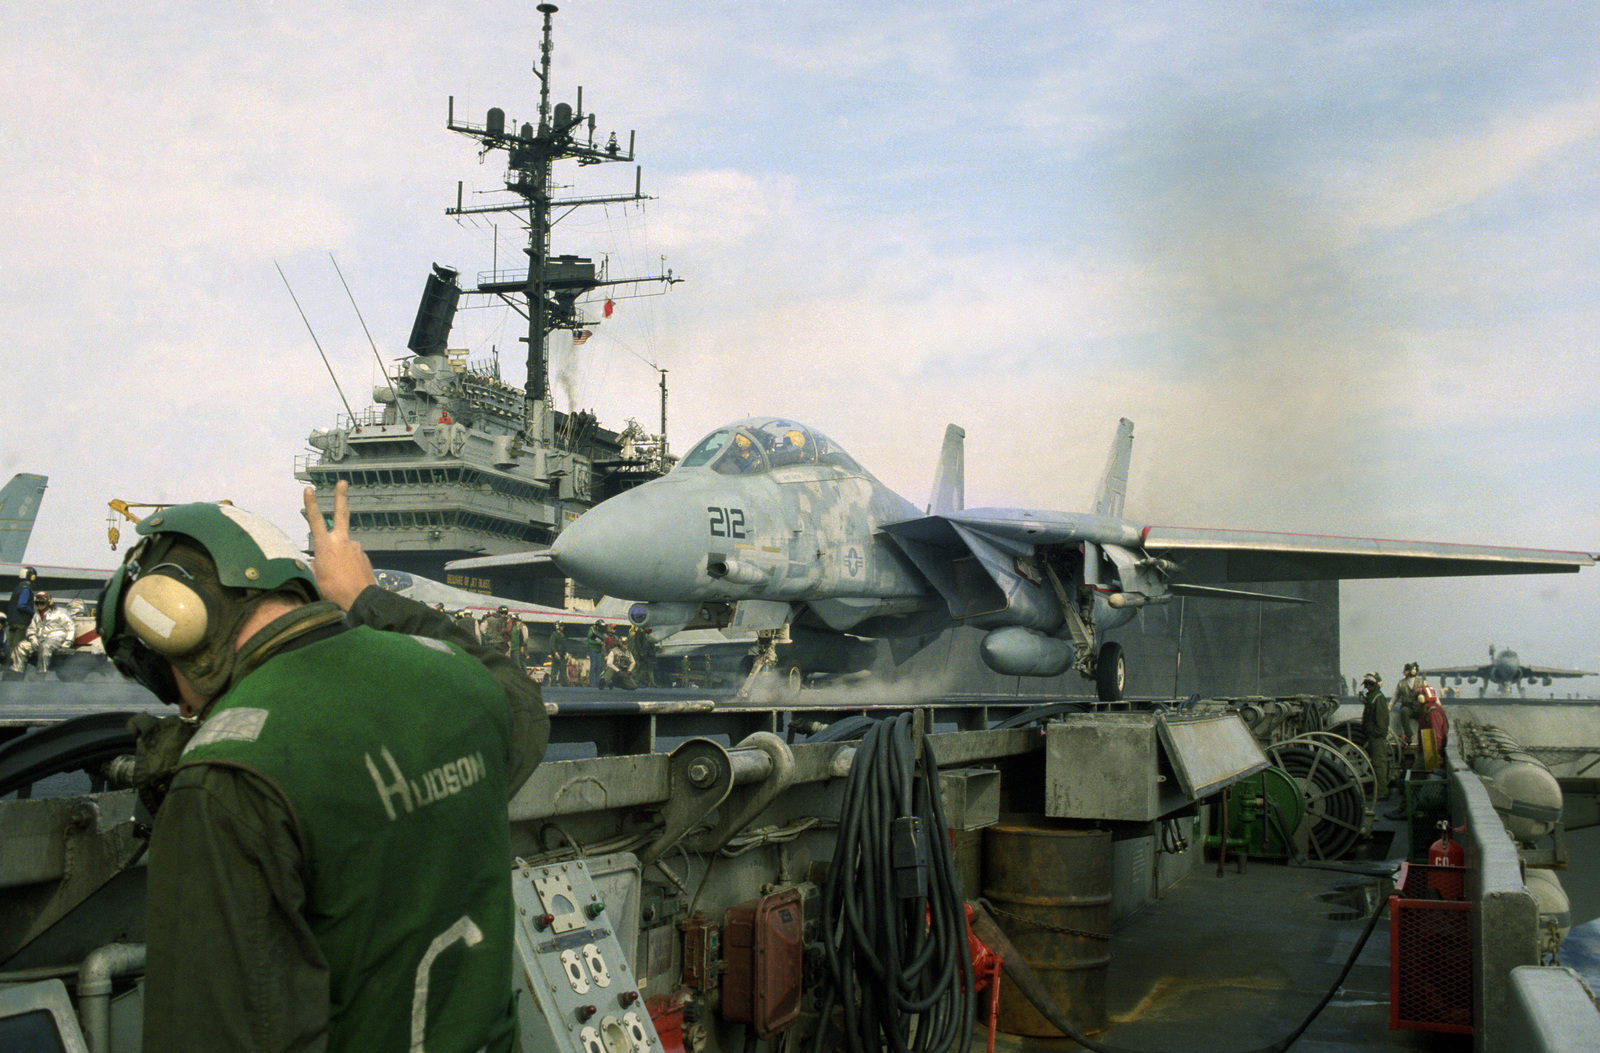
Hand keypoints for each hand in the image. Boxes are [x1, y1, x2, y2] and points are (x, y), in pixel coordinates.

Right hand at [303, 481, 375, 610]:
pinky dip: (348, 565)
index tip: (309, 489)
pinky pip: (353, 558)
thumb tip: (313, 561)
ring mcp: (356, 548)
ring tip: (339, 578)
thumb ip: (314, 564)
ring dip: (341, 557)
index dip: (311, 504)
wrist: (360, 600)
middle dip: (341, 497)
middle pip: (341, 514)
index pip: (315, 520)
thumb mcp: (316, 577)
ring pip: (345, 547)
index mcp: (326, 545)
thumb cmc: (333, 590)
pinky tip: (348, 578)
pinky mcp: (364, 556)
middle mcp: (342, 541)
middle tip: (342, 482)